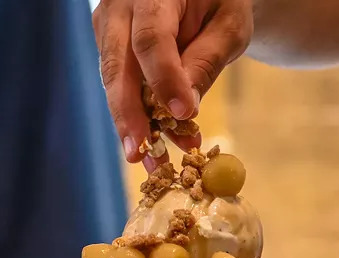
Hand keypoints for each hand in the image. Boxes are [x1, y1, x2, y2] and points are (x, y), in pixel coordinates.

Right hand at [93, 0, 252, 171]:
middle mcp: (120, 8)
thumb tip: (183, 108)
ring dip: (134, 126)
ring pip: (115, 84)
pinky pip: (122, 87)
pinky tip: (155, 140)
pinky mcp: (111, 48)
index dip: (164, 80)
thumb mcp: (228, 26)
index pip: (150, 39)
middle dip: (130, 117)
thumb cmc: (220, 3)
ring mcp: (110, 29)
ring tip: (152, 161)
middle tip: (140, 155)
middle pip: (118, 68)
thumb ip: (205, 60)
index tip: (183, 114)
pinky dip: (139, 116)